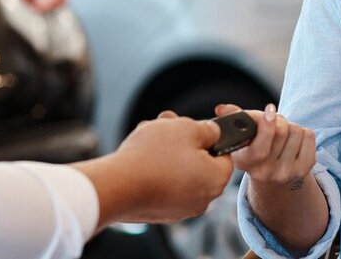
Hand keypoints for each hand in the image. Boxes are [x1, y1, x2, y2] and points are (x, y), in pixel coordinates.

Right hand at [92, 111, 233, 223]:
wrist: (117, 185)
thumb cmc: (154, 155)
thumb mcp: (187, 128)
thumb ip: (207, 129)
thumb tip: (212, 133)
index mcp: (216, 180)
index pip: (224, 156)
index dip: (209, 138)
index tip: (193, 128)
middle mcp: (202, 200)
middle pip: (198, 163)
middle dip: (182, 142)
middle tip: (167, 126)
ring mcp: (179, 209)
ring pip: (178, 172)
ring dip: (166, 152)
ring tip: (148, 137)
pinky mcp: (157, 213)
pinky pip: (162, 186)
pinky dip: (154, 170)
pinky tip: (140, 156)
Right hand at [215, 103, 315, 188]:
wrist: (272, 176)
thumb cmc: (255, 147)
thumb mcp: (242, 135)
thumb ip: (233, 119)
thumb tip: (222, 108)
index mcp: (245, 162)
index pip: (260, 147)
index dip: (266, 125)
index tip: (269, 110)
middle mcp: (265, 173)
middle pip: (281, 130)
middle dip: (279, 120)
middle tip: (274, 122)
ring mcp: (285, 174)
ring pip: (296, 131)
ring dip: (291, 126)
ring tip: (283, 134)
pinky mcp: (303, 170)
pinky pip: (309, 136)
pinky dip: (304, 133)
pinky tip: (294, 140)